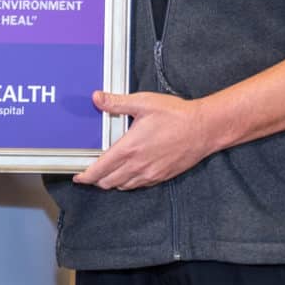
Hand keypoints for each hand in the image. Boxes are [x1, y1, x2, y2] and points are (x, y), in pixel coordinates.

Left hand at [75, 91, 223, 190]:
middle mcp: (137, 166)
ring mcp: (150, 174)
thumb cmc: (176, 115)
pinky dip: (129, 182)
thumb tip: (97, 98)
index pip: (99, 170)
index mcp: (129, 149)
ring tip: (109, 172)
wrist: (205, 128)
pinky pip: (139, 186)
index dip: (85, 176)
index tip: (79, 176)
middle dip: (96, 179)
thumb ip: (117, 103)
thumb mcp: (144, 103)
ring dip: (112, 182)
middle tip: (92, 172)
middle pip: (108, 183)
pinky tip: (130, 172)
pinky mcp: (161, 177)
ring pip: (123, 187)